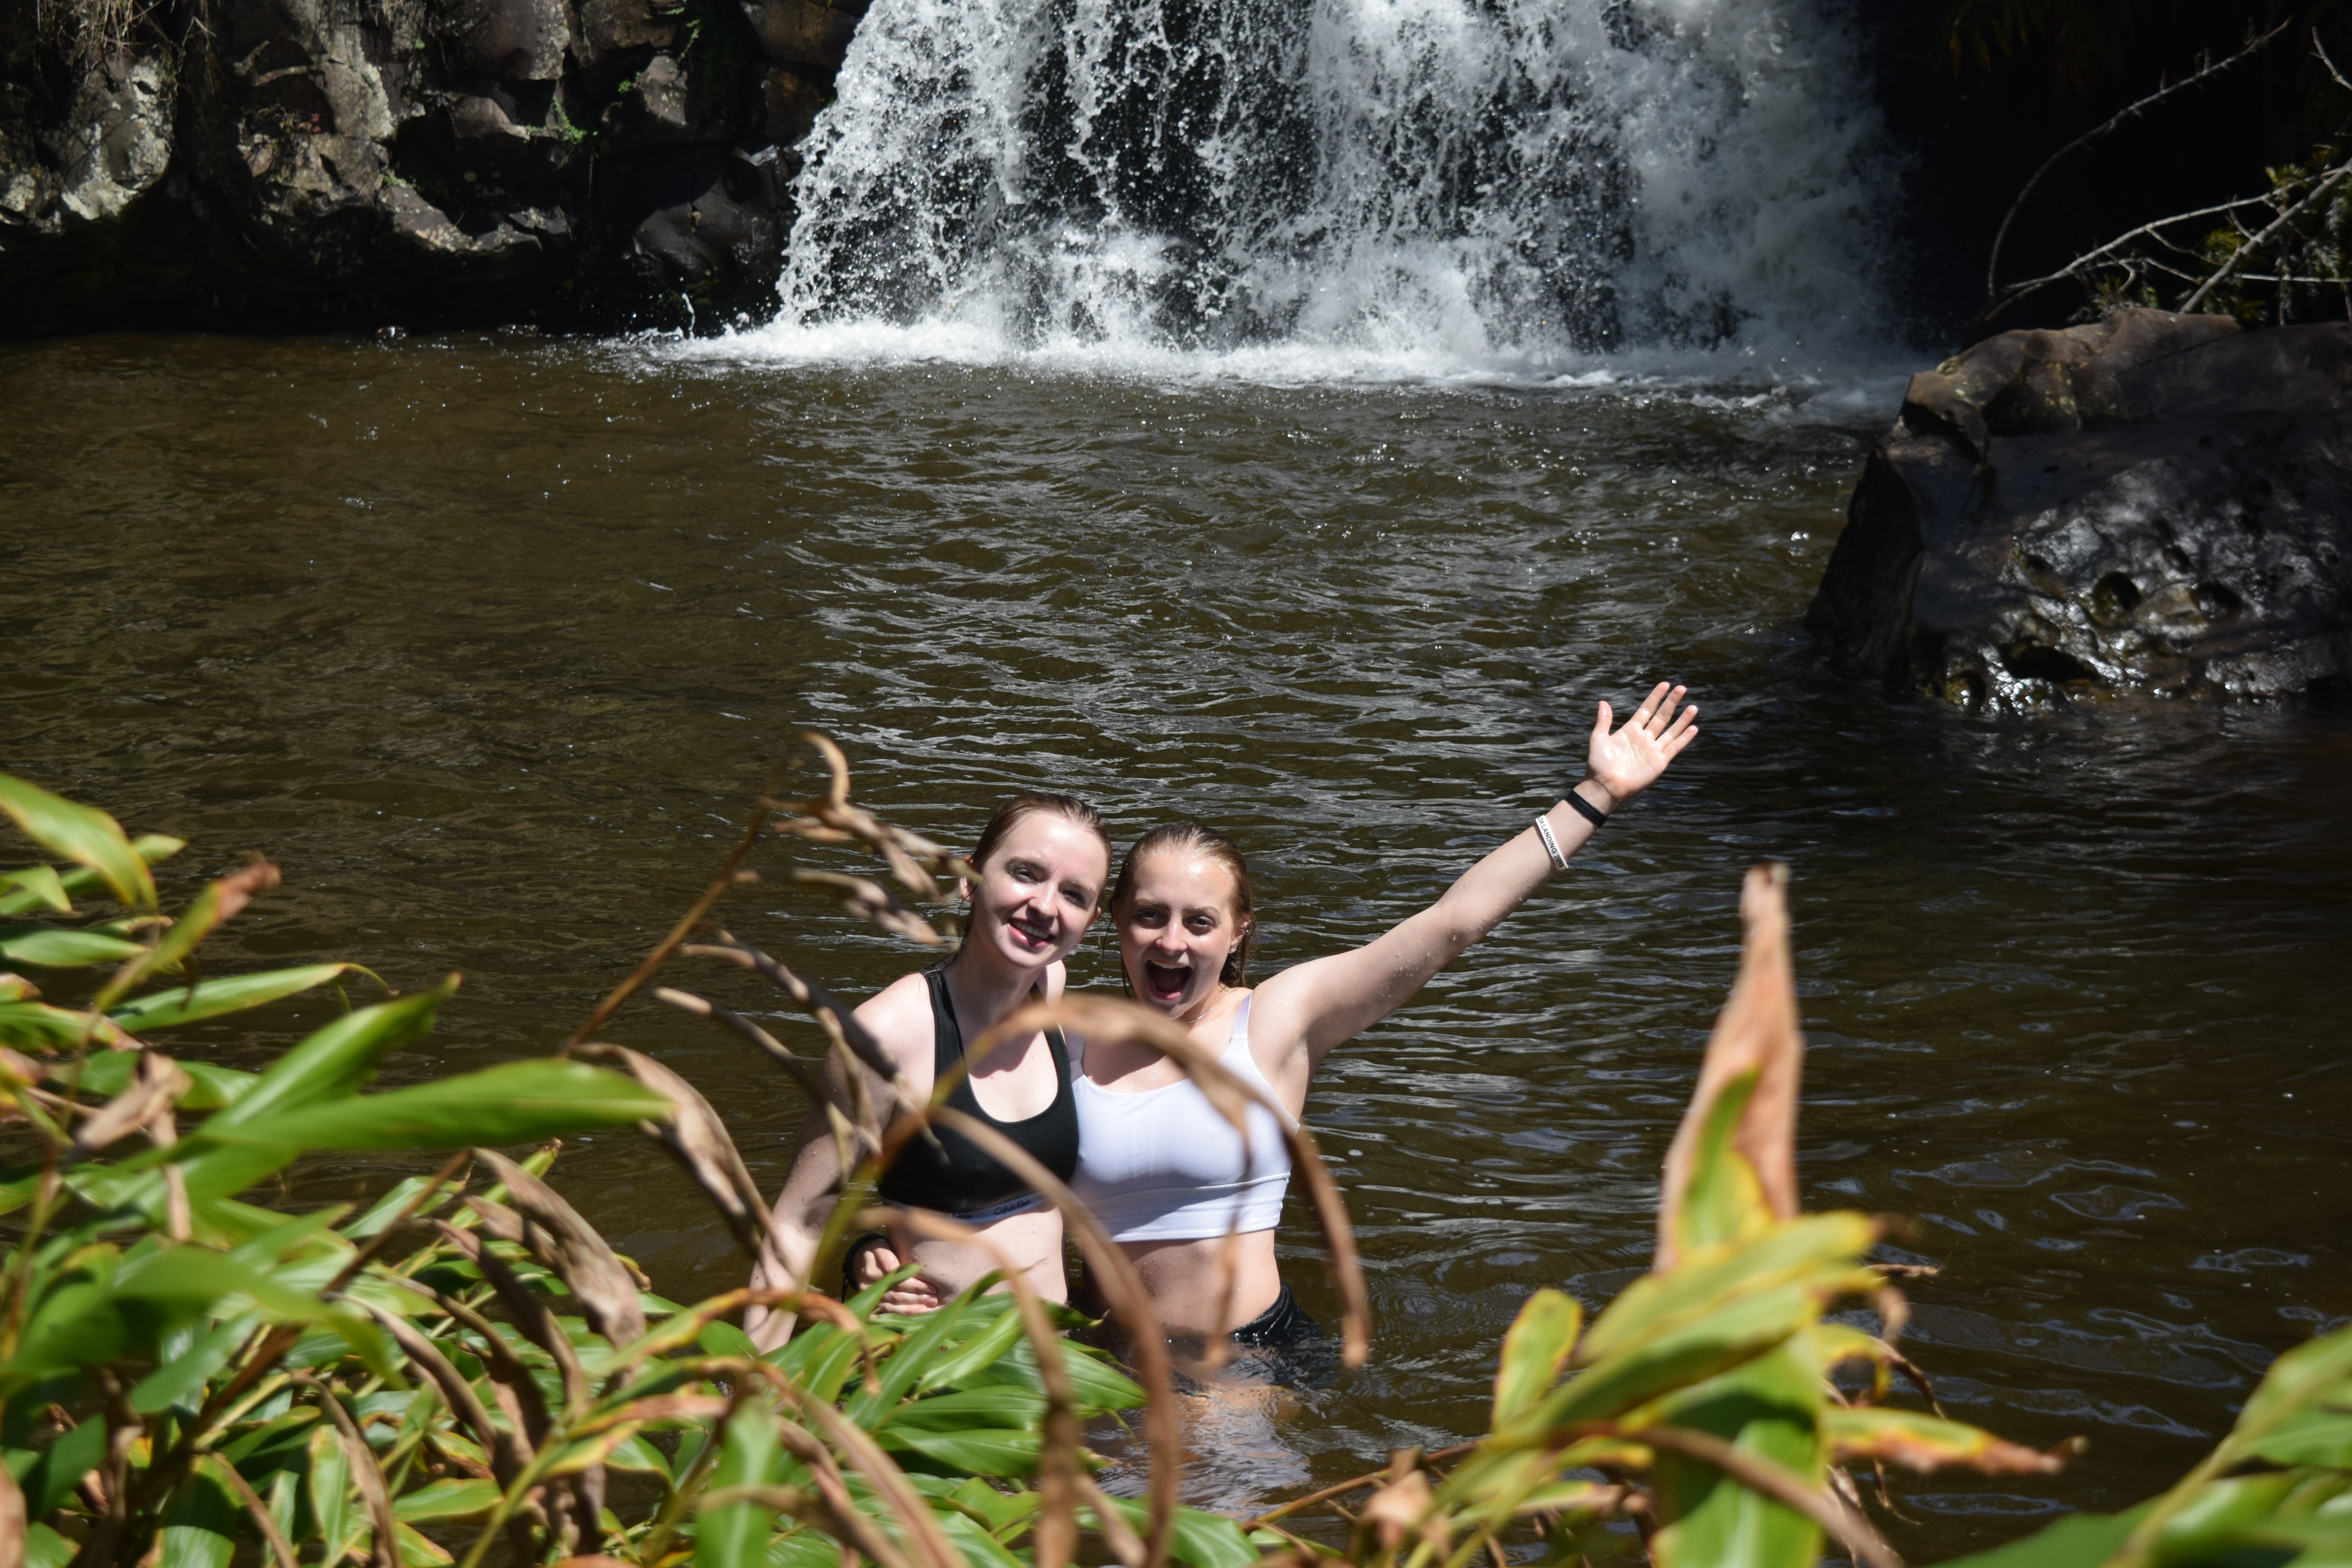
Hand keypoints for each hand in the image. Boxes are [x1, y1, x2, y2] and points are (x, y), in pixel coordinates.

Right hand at [853, 1243, 943, 1315]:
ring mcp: (870, 1299)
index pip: (896, 1281)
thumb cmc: (876, 1252)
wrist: (861, 1261)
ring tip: (927, 1308)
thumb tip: (893, 1267)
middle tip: (933, 1299)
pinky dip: (902, 1314)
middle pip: (896, 1295)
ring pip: (892, 1307)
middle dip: (916, 1298)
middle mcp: (868, 1288)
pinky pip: (888, 1313)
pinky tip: (916, 1314)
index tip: (930, 1287)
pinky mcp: (872, 1306)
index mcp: (871, 1272)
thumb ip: (885, 1255)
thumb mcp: (879, 1247)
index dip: (914, 1285)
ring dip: (911, 1309)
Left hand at [1586, 682, 1698, 803]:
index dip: (1656, 697)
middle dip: (1671, 702)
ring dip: (1683, 719)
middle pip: (1662, 716)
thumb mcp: (1598, 738)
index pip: (1647, 709)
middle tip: (1682, 688)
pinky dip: (1684, 738)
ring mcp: (1653, 749)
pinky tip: (1693, 728)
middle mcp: (1644, 738)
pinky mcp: (1659, 762)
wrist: (1605, 786)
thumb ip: (1603, 721)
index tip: (1665, 684)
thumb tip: (1603, 702)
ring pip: (1672, 731)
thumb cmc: (1599, 764)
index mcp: (1630, 730)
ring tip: (1693, 707)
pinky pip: (1674, 748)